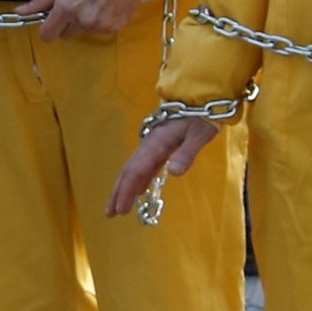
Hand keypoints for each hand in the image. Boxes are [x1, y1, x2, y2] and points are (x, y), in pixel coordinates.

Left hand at [24, 0, 145, 42]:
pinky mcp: (117, 27)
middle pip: (65, 34)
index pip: (47, 35)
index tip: (52, 18)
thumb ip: (42, 0)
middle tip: (77, 2)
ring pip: (84, 33)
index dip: (47, 27)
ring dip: (84, 22)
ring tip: (94, 0)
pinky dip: (101, 22)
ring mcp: (102, 26)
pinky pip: (101, 31)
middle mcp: (83, 21)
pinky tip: (106, 4)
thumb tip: (19, 12)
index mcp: (66, 8)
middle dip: (67, 23)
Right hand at [108, 112, 222, 221]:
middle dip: (118, 192)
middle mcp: (149, 146)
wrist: (199, 97)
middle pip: (129, 171)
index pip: (137, 170)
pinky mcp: (158, 146)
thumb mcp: (199, 134)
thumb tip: (175, 173)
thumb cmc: (200, 115)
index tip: (121, 209)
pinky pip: (142, 166)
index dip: (127, 190)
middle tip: (111, 213)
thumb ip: (187, 153)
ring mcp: (152, 146)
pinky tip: (137, 191)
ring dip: (124, 187)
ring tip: (117, 206)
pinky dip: (136, 180)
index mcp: (156, 144)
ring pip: (133, 168)